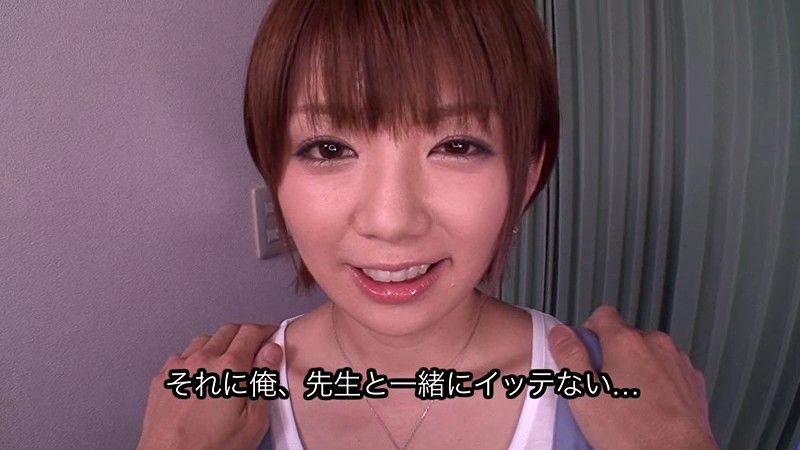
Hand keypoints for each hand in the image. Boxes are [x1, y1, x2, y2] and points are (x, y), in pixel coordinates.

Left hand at [137, 323, 281, 449]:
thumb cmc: (211, 448)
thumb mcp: (254, 421)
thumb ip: (264, 381)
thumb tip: (272, 351)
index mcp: (229, 367)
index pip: (251, 332)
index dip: (266, 331)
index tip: (271, 336)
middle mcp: (202, 360)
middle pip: (228, 330)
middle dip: (245, 335)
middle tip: (254, 350)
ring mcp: (179, 368)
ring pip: (204, 340)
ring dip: (220, 345)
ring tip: (226, 365)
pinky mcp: (162, 379)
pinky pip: (182, 356)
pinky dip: (195, 359)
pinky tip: (200, 377)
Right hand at [547, 305, 717, 449]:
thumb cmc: (635, 435)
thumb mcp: (585, 396)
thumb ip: (570, 356)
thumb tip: (560, 333)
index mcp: (627, 343)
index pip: (602, 315)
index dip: (588, 332)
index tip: (584, 352)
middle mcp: (656, 345)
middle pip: (625, 336)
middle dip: (611, 355)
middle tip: (601, 387)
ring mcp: (678, 363)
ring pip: (648, 354)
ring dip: (636, 369)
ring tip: (627, 403)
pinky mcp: (693, 383)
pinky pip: (668, 372)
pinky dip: (658, 383)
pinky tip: (649, 409)